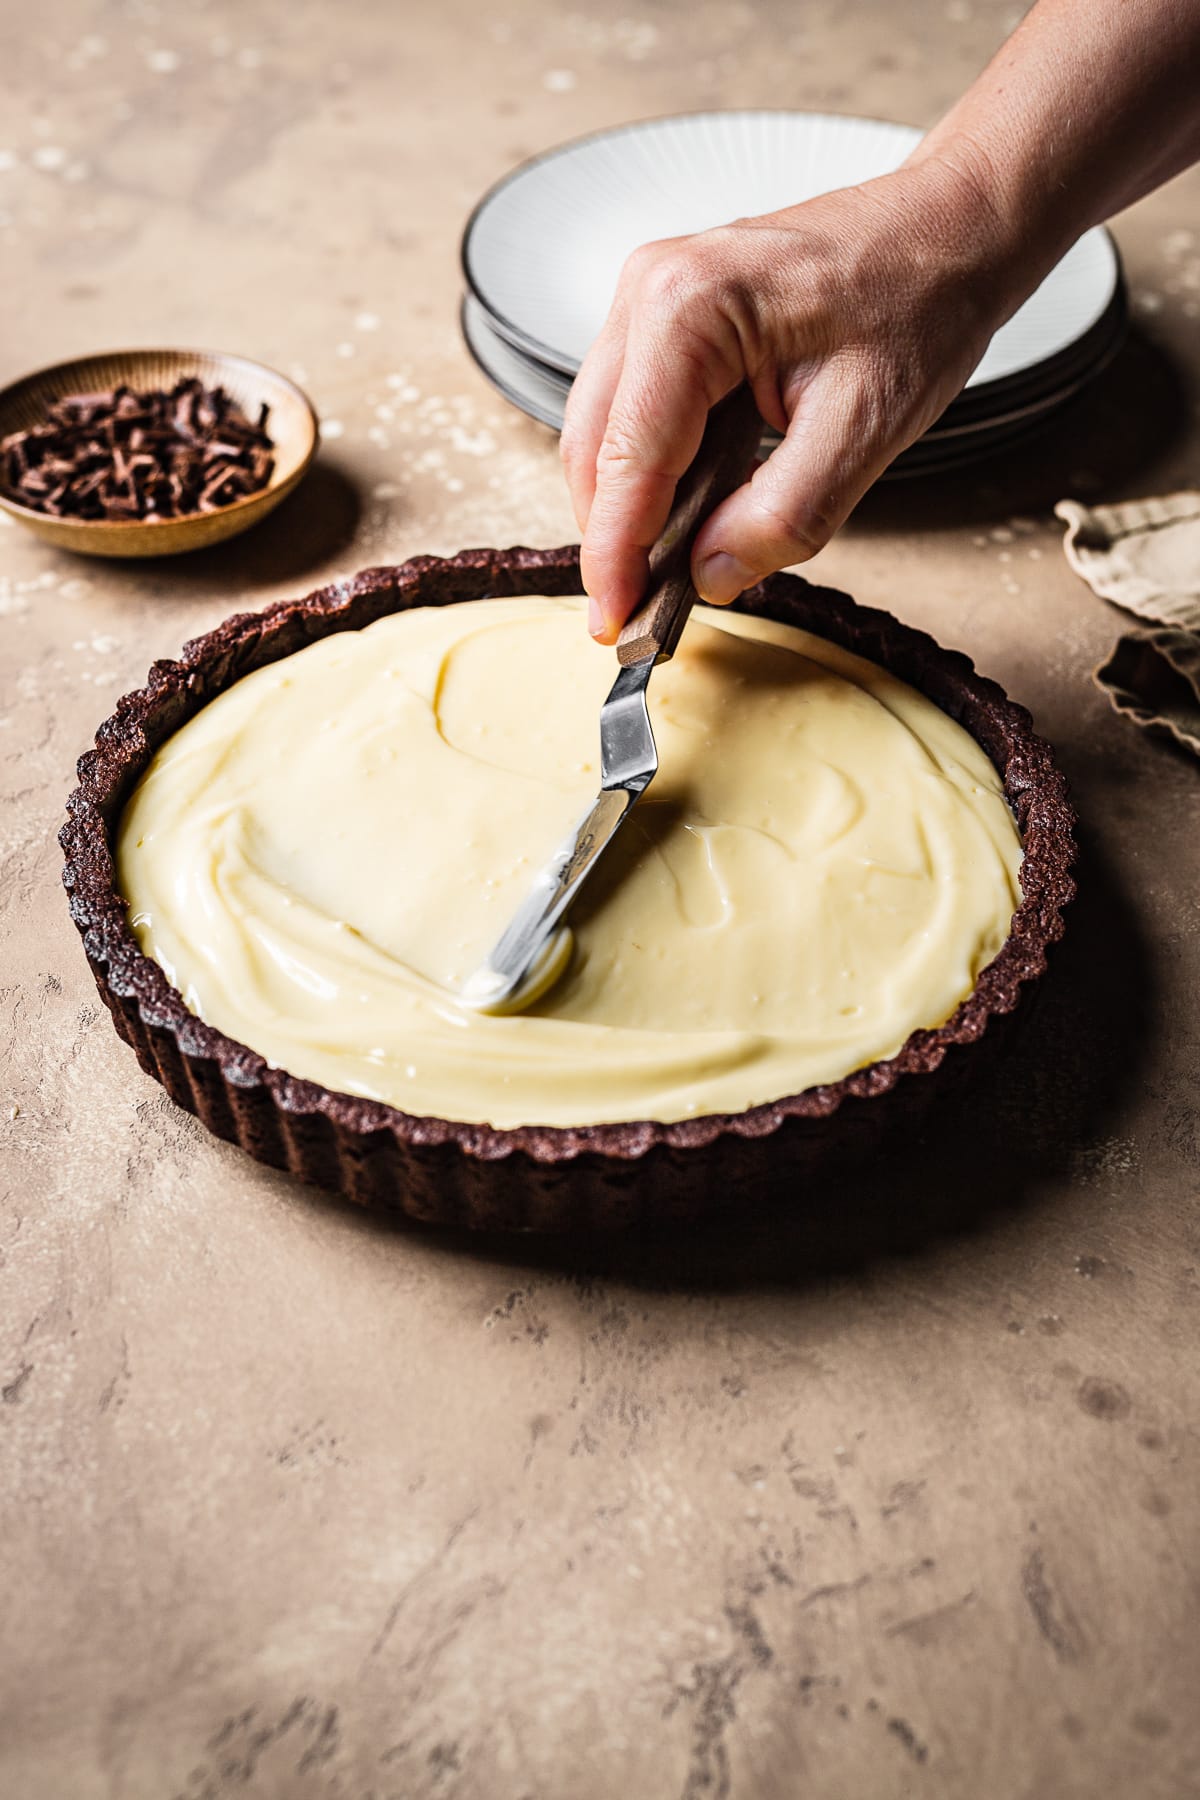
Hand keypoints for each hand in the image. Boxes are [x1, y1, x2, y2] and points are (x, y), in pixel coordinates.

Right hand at [561, 156, 1024, 641]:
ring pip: (601, 430)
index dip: (615, 556)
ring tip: (664, 573)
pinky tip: (684, 512)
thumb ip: (783, 516)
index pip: (628, 459)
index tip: (615, 626)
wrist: (950, 230)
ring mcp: (652, 294)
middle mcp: (653, 287)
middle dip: (612, 538)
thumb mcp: (866, 429)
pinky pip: (630, 408)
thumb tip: (710, 574)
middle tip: (640, 615)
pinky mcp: (667, 313)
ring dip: (625, 507)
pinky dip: (647, 470)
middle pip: (594, 446)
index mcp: (691, 307)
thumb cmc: (920, 301)